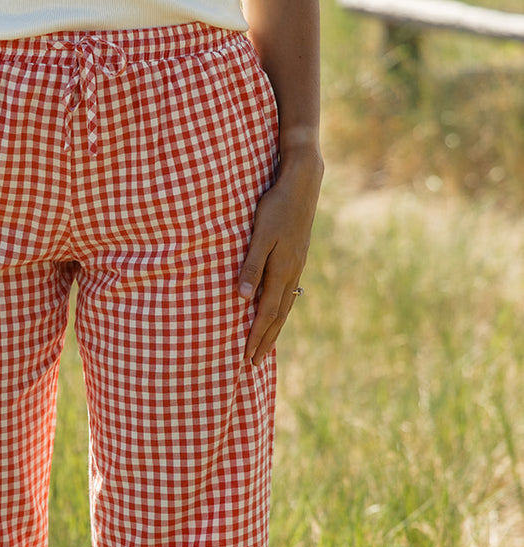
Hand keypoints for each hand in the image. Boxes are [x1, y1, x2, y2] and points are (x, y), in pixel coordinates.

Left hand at [238, 146, 322, 365]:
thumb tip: (243, 297)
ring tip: (265, 345)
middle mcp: (292, 273)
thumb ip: (252, 265)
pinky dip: (280, 309)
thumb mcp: (260, 234)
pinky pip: (288, 293)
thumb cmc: (276, 205)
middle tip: (254, 363)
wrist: (303, 183)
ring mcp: (297, 266)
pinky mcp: (297, 257)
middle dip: (265, 340)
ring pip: (285, 305)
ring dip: (273, 328)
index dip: (256, 336)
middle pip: (277, 315)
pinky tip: (275, 312)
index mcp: (282, 270)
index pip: (266, 313)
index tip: (246, 357)